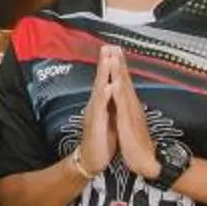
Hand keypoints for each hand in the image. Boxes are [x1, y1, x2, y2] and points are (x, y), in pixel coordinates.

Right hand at [71, 51, 122, 177]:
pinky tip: (108, 87)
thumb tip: (113, 90)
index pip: (107, 80)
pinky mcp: (95, 123)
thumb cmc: (101, 139)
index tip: (114, 48)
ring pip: (99, 89)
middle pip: (101, 79)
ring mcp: (95, 113)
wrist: (92, 160)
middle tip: (107, 46)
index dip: (110, 65)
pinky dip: (104, 97)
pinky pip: (100, 108)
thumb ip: (110, 104)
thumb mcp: (108, 118)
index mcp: (103, 103)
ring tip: (108, 59)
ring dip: (103, 74)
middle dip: (105, 62)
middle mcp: (97, 104)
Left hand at [106, 51, 161, 180]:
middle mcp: (132, 106)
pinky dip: (118, 94)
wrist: (147, 161)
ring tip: (114, 56)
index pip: (124, 82)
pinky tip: (114, 83)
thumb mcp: (131, 123)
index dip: (119, 67)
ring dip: (119, 72)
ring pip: (124, 89)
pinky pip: (122, 106)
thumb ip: (129, 110)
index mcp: (130, 106)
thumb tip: (127, 100)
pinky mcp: (128, 123)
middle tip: (114, 45)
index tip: (114, 51)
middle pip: (125, 80)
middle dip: (119, 62)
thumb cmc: (138, 144)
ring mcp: (131, 113)